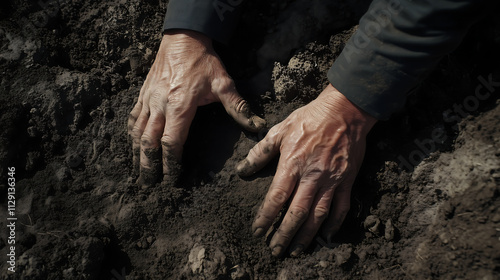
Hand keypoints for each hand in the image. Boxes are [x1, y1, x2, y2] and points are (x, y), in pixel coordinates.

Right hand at [128, 30, 265, 187]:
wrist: (183, 37)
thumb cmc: (203, 61)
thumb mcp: (223, 83)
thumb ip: (238, 107)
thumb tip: (257, 126)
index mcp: (180, 107)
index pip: (171, 143)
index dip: (170, 163)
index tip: (171, 179)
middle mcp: (160, 106)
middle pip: (149, 143)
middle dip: (149, 165)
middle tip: (149, 184)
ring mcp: (148, 100)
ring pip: (137, 132)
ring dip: (136, 154)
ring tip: (137, 171)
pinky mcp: (143, 93)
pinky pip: (133, 117)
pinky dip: (131, 133)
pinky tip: (131, 144)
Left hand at [236, 84, 376, 256]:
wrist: (344, 110)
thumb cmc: (309, 118)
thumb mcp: (280, 130)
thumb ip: (260, 152)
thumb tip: (242, 170)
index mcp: (292, 164)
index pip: (276, 198)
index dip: (265, 217)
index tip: (258, 231)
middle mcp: (311, 176)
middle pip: (296, 213)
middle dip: (284, 234)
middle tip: (275, 250)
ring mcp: (331, 180)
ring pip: (318, 215)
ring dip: (306, 236)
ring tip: (296, 251)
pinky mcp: (347, 181)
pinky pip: (341, 208)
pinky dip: (334, 225)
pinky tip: (326, 237)